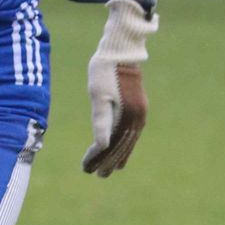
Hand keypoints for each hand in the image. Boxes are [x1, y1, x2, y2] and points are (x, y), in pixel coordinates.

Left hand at [82, 0, 155, 176]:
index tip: (85, 168)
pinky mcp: (138, 108)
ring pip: (127, 142)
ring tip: (108, 169)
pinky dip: (124, 145)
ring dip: (117, 156)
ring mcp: (140, 113)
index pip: (110, 144)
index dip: (97, 158)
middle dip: (107, 161)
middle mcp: (137, 117)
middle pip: (121, 146)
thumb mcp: (98, 94)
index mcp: (127, 115)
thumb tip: (102, 144)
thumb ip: (101, 120)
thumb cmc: (105, 70)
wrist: (121, 49)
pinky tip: (119, 148)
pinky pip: (131, 134)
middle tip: (95, 175)